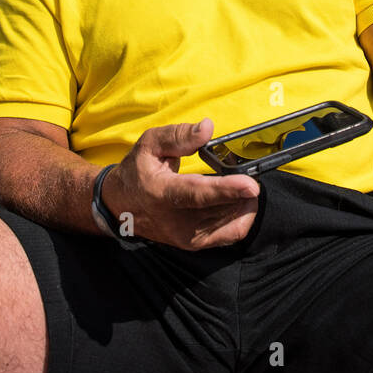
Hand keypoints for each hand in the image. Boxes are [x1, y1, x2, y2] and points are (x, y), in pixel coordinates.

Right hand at [104, 118, 259, 250]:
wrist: (120, 205)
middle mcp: (175, 220)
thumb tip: (207, 128)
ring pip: (230, 223)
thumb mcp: (150, 144)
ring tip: (242, 185)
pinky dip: (241, 217)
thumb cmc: (138, 171)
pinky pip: (230, 234)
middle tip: (252, 174)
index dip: (227, 190)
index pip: (198, 194)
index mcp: (161, 192)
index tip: (251, 185)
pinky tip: (239, 201)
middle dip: (245, 195)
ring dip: (244, 204)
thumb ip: (178, 135)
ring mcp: (186, 236)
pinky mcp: (194, 244)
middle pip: (221, 211)